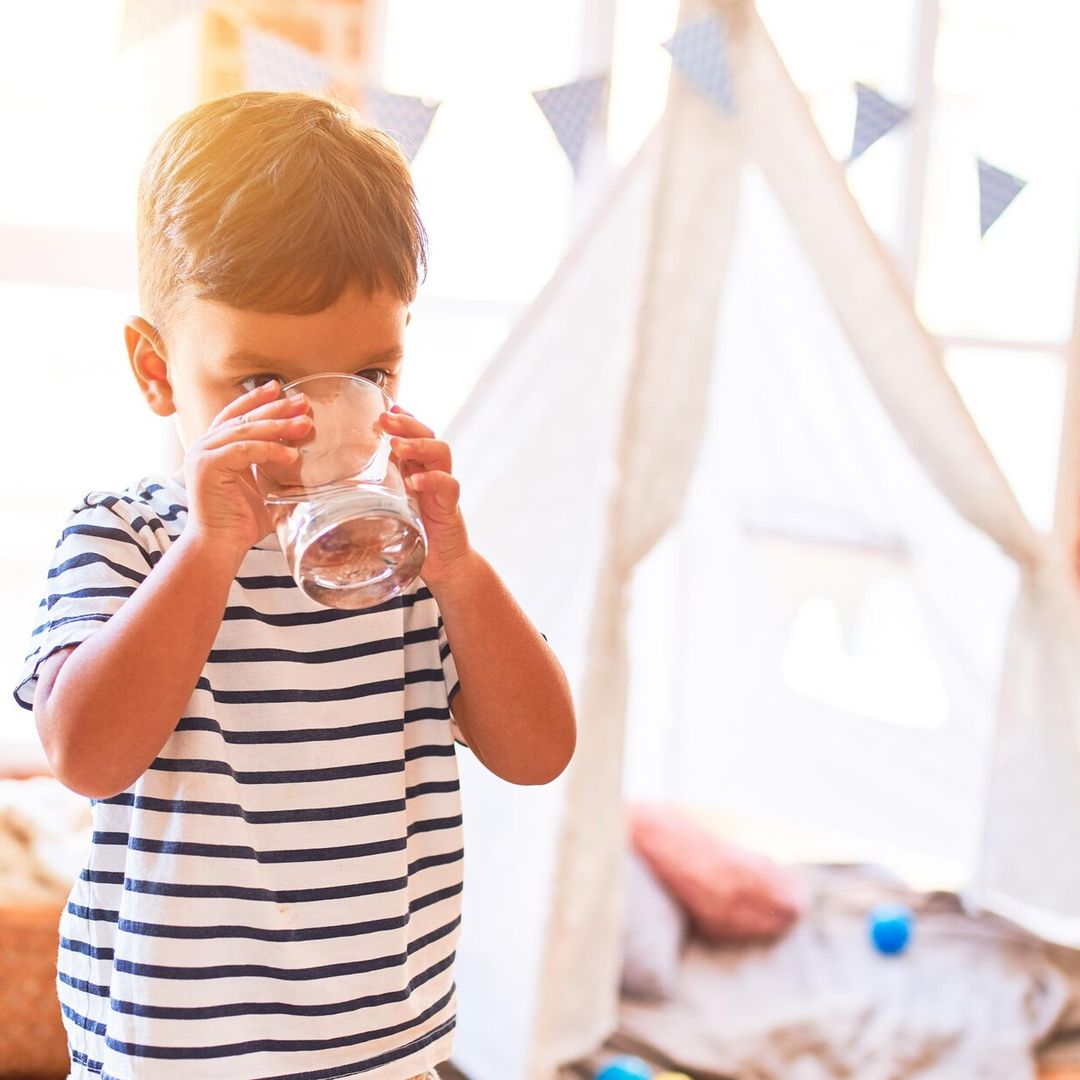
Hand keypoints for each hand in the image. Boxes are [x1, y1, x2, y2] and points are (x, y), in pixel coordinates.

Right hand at [184, 381, 311, 556]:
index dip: (257, 399)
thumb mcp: (262, 486)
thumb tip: (301, 452)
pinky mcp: (207, 466)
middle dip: (276, 408)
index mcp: (215, 447)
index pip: (236, 414)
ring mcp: (203, 454)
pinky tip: (292, 455)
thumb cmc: (242, 521)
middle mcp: (205, 446)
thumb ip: (273, 466)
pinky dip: (269, 450)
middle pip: (244, 417)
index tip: (280, 388)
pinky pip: (244, 449)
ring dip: (279, 426)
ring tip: (305, 424)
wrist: (220, 545)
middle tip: (303, 402)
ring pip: (246, 430)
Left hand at [381, 406, 471, 588]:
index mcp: (414, 470)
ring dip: (419, 445)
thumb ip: (363, 499)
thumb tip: (315, 495)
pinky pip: (448, 485)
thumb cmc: (411, 537)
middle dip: (407, 424)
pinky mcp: (450, 507)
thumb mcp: (383, 513)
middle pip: (428, 435)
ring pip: (441, 452)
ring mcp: (442, 489)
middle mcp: (431, 473)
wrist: (443, 566)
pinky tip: (417, 481)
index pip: (413, 434)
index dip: (402, 418)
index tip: (384, 408)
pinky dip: (434, 479)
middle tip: (386, 420)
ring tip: (398, 446)